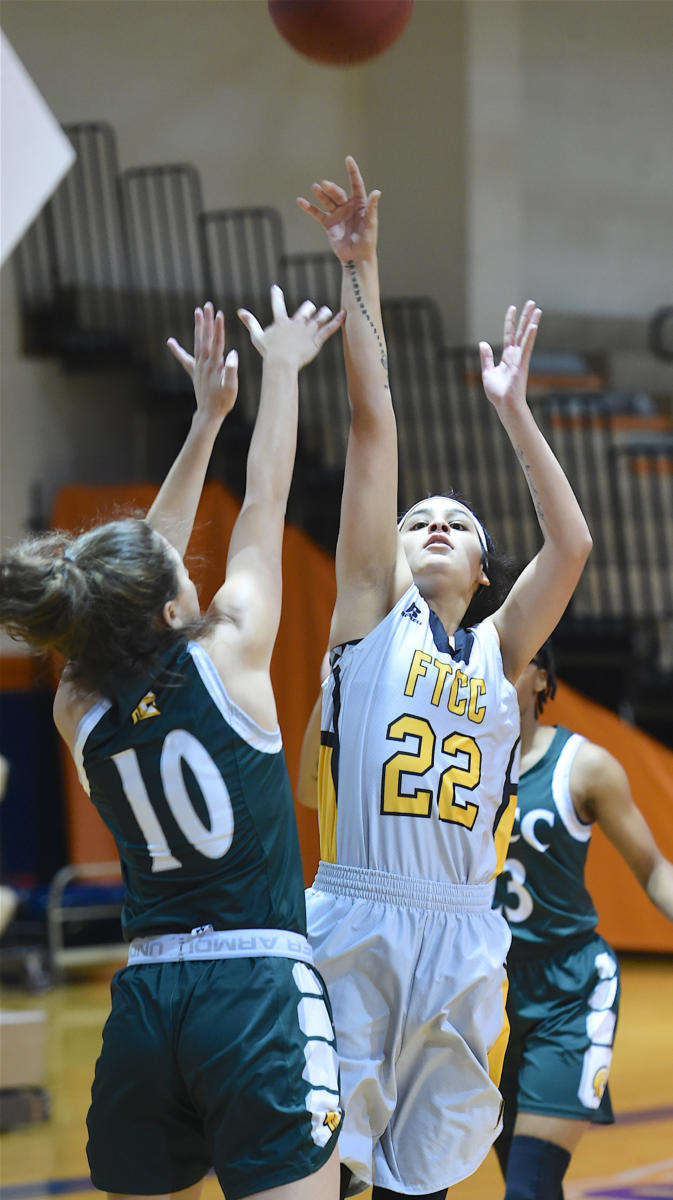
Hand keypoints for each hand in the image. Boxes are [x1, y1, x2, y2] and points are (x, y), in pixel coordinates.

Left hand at [167, 302, 238, 422]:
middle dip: (207, 321)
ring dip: (198, 327)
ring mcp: (198, 367)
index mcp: (215, 365)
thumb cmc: (223, 401)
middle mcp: (204, 363)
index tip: (219, 314)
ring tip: (197, 312)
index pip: (217, 342)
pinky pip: (185, 359)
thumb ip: (232, 371)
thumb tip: (232, 354)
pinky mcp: (194, 372)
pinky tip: (170, 342)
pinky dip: (177, 350)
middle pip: (205, 338)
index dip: (218, 328)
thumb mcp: (231, 387)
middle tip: (207, 305)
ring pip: (198, 343)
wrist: (209, 413)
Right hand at [238, 284, 344, 369]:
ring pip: (318, 319)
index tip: (275, 288)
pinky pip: (328, 329)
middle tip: (309, 307)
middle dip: (307, 309)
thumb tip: (240, 312)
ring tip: (326, 311)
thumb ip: (250, 323)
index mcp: (281, 321)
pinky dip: (337, 321)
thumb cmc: (268, 352)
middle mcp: (296, 323)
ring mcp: (307, 330)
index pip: (277, 305)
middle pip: (304, 310)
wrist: (281, 362)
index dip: (276, 296)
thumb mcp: (257, 336)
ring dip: (323, 314)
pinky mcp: (316, 339)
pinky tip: (343, 314)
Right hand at [297, 155, 379, 263]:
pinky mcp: (328, 223)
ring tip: (315, 187)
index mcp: (360, 203)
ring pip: (327, 200)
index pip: (356, 184)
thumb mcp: (371, 222)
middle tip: (324, 185)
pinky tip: (300, 201)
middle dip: (331, 188)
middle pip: (338, 193)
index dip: (352, 172)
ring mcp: (337, 214)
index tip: (348, 159)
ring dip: (321, 194)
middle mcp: (348, 206)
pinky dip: (308, 207)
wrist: (357, 257)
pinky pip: (317, 213)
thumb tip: (376, 192)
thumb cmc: (368, 239)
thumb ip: (371, 207)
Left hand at [479, 301, 540, 415]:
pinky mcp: (522, 364)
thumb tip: (483, 343)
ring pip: (526, 336)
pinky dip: (529, 336)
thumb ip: (486, 357)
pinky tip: (533, 325)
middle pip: (521, 331)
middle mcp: (516, 355)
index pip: (509, 334)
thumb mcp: (487, 372)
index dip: (510, 321)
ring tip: (537, 308)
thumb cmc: (498, 393)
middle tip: (532, 302)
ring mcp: (520, 358)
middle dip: (526, 316)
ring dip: (531, 322)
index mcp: (508, 356)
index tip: (512, 308)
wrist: (504, 405)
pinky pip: (526, 347)